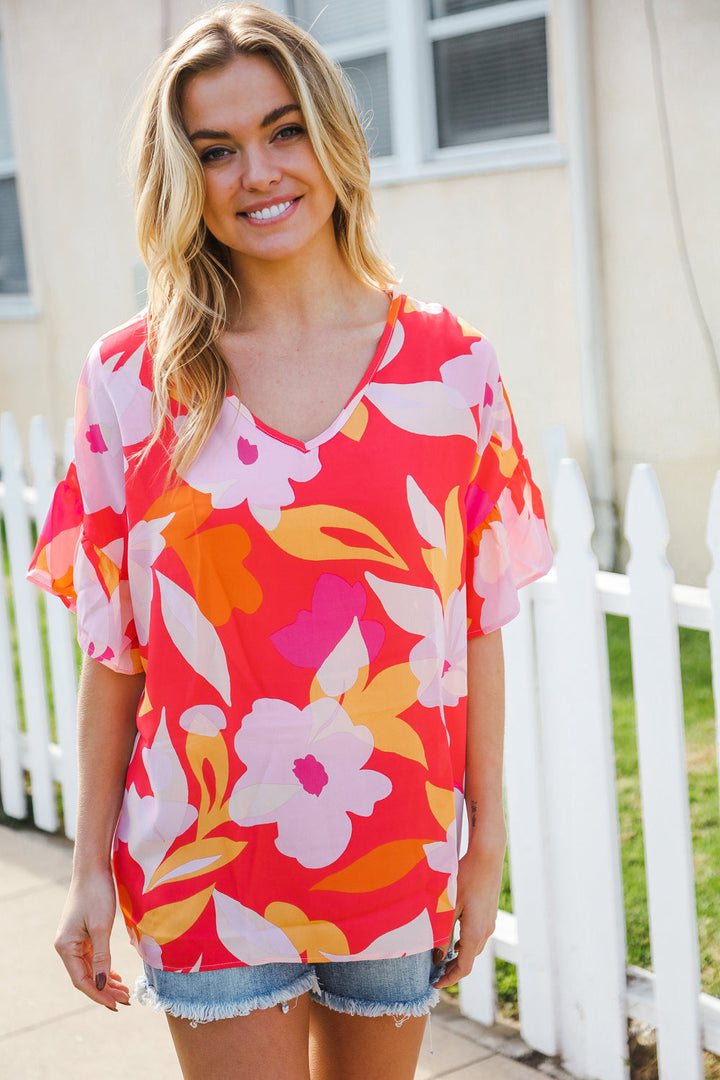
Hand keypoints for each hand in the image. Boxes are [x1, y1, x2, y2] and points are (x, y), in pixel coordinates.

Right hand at [54, 867, 129, 1010]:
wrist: (93, 868)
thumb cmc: (96, 894)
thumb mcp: (101, 928)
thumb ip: (102, 957)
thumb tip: (103, 985)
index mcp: (66, 947)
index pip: (82, 980)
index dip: (99, 995)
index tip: (117, 1005)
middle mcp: (66, 946)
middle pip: (86, 976)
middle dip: (105, 990)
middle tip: (127, 1000)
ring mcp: (74, 940)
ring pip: (90, 968)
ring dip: (106, 980)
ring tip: (124, 991)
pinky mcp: (83, 933)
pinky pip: (92, 957)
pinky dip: (104, 967)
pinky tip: (115, 975)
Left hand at [433, 827, 505, 988]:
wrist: (487, 856)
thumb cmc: (465, 877)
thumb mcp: (448, 906)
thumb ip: (443, 933)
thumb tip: (437, 956)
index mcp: (475, 933)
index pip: (464, 968)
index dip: (449, 979)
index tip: (435, 983)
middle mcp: (486, 931)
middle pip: (469, 959)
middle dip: (452, 969)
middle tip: (434, 972)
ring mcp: (490, 922)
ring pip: (474, 947)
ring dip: (459, 956)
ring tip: (441, 958)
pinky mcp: (490, 912)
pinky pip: (478, 936)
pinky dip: (465, 944)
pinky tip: (454, 939)